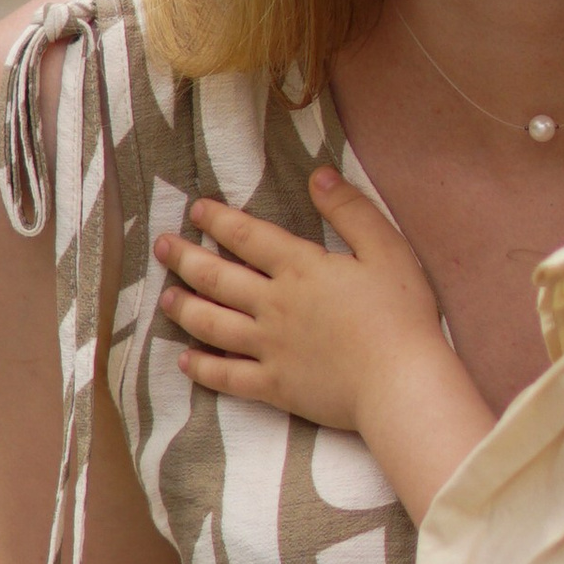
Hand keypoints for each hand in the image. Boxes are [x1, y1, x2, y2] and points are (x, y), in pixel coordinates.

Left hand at [154, 172, 498, 520]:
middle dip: (185, 258)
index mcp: (300, 268)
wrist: (400, 383)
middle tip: (162, 247)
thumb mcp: (387, 250)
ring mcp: (269, 347)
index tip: (196, 210)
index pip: (248, 236)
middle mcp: (274, 305)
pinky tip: (186, 362)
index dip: (219, 220)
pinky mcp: (274, 387)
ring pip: (212, 324)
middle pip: (217, 277)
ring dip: (184, 308)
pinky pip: (227, 377)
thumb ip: (351, 211)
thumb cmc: (401, 315)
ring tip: (166, 298)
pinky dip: (202, 369)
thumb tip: (319, 176)